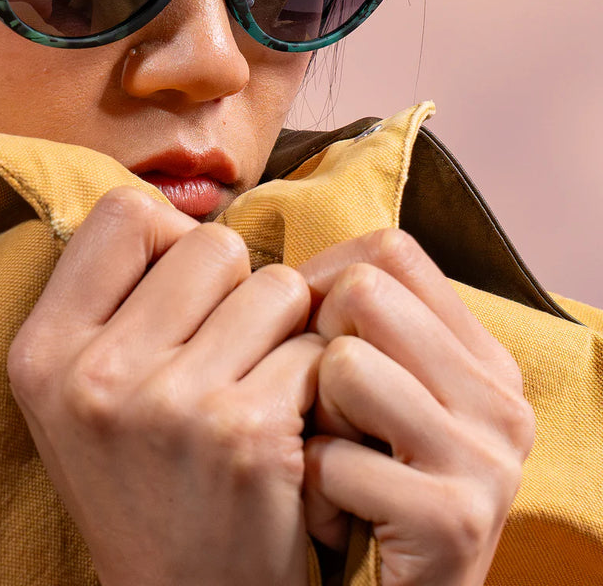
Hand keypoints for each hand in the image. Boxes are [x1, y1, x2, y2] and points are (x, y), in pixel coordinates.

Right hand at [8, 187, 322, 585]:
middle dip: (235, 288)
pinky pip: (314, 348)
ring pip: (276, 286)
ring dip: (283, 331)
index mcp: (40, 351)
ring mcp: (170, 404)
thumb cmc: (142, 482)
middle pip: (212, 242)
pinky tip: (289, 431)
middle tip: (225, 352)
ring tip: (256, 388)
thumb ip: (110, 299)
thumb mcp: (78, 393)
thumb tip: (181, 211)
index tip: (180, 292)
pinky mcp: (246, 435)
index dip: (168, 239)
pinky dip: (315, 381)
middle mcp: (93, 373)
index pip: (122, 210)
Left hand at [298, 229, 534, 585]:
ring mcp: (486, 459)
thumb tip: (273, 265)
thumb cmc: (356, 482)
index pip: (389, 251)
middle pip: (362, 290)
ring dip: (310, 420)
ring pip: (343, 364)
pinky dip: (312, 488)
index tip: (302, 332)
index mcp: (480, 356)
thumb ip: (350, 323)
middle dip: (310, 345)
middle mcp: (498, 398)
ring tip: (329, 465)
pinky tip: (334, 516)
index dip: (321, 279)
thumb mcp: (367, 392)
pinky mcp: (456, 519)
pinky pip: (334, 457)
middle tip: (320, 412)